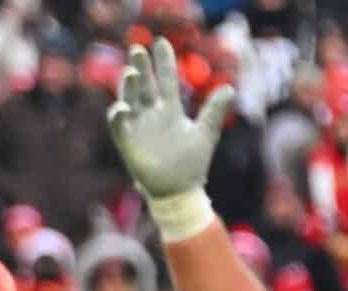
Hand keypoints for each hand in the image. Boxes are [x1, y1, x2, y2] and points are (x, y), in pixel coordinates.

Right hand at [108, 40, 231, 200]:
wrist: (179, 191)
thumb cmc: (192, 164)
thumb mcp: (206, 133)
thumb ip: (214, 110)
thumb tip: (230, 88)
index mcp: (171, 111)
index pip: (165, 80)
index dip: (163, 62)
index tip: (160, 42)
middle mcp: (152, 116)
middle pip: (144, 86)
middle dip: (141, 67)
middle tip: (137, 48)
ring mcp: (139, 129)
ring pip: (130, 101)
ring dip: (129, 88)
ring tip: (131, 73)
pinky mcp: (128, 144)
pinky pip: (119, 127)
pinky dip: (118, 117)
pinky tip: (122, 108)